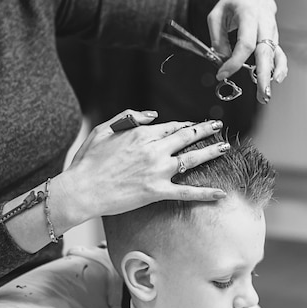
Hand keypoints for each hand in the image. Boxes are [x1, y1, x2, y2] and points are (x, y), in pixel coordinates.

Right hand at [53, 110, 227, 230]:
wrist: (81, 190)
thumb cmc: (88, 161)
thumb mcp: (104, 129)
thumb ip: (130, 117)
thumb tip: (153, 114)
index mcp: (141, 134)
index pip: (171, 126)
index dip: (186, 125)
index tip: (195, 125)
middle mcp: (153, 150)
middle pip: (186, 137)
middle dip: (205, 130)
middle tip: (218, 126)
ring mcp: (157, 171)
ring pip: (192, 159)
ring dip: (211, 151)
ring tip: (225, 146)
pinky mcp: (157, 192)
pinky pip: (186, 192)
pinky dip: (205, 193)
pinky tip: (220, 193)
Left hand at [208, 0, 287, 103]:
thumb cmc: (232, 3)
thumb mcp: (216, 14)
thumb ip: (218, 38)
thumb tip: (223, 59)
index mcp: (248, 14)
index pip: (245, 43)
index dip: (234, 62)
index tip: (221, 74)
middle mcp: (264, 23)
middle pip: (265, 52)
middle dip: (263, 75)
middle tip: (261, 94)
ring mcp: (272, 31)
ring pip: (274, 55)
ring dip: (272, 76)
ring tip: (266, 95)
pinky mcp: (274, 38)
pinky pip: (279, 54)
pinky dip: (280, 67)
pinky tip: (277, 80)